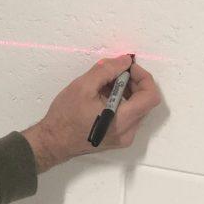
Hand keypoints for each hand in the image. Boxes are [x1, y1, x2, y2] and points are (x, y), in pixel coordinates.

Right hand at [21, 54, 161, 172]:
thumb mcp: (82, 87)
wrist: (52, 142)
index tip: (127, 67)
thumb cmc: (65, 116)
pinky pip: (128, 117)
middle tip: (113, 73)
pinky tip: (102, 98)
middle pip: (144, 101)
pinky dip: (120, 103)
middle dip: (132, 82)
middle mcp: (128, 132)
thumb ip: (107, 70)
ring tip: (104, 85)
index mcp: (122, 120)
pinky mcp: (117, 139)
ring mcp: (124, 138)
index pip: (150, 96)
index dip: (143, 77)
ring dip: (125, 92)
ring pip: (136, 108)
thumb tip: (125, 60)